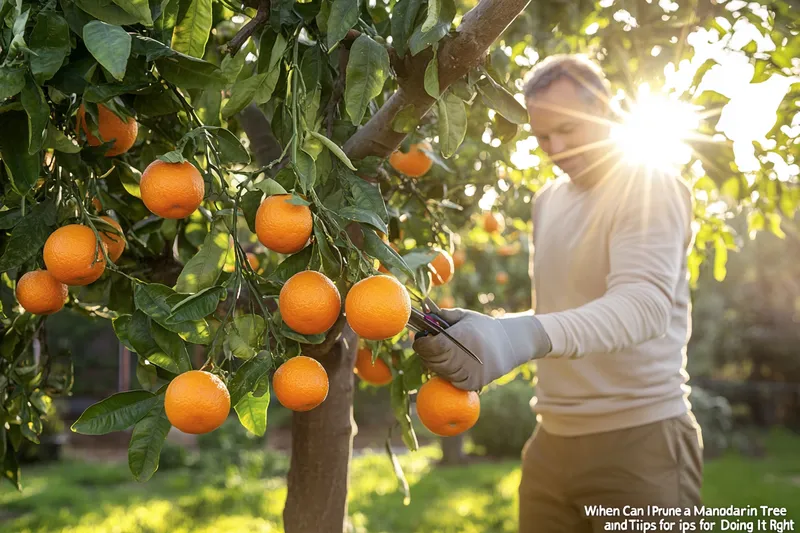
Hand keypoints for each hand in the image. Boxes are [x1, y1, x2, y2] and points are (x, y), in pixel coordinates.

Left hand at [412, 308, 551, 390]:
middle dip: (426, 353)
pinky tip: (454, 364)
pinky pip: (451, 381)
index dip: (421, 344)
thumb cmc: (483, 327)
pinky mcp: (474, 383)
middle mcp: (465, 356)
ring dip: (436, 364)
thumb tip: (423, 310)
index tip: (421, 339)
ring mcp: (470, 372)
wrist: (510, 344)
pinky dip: (448, 374)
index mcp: (462, 336)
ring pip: (440, 372)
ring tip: (444, 353)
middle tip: (429, 346)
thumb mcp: (465, 316)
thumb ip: (443, 315)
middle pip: (432, 360)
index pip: (430, 346)